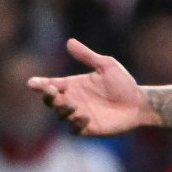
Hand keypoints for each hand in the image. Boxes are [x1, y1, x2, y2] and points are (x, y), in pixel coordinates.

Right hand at [26, 38, 153, 135]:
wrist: (138, 103)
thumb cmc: (123, 83)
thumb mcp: (107, 66)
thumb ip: (88, 56)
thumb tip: (70, 41)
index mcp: (74, 85)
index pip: (51, 85)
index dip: (40, 84)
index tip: (32, 82)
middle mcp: (73, 100)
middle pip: (51, 101)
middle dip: (48, 98)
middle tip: (52, 92)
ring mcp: (79, 114)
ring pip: (60, 115)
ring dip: (63, 110)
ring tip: (74, 105)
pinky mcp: (88, 128)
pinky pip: (74, 129)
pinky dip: (75, 124)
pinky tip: (85, 117)